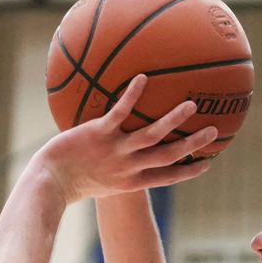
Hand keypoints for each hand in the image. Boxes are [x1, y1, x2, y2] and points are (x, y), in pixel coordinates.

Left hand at [36, 74, 217, 203]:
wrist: (47, 183)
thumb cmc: (67, 182)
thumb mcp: (96, 181)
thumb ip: (112, 169)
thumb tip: (117, 153)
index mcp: (131, 182)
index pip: (167, 177)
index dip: (189, 171)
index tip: (207, 164)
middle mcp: (128, 168)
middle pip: (168, 156)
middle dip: (192, 144)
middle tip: (213, 131)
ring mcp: (115, 151)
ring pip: (151, 136)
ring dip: (173, 121)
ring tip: (191, 105)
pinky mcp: (98, 134)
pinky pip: (119, 113)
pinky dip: (132, 97)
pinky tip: (142, 79)